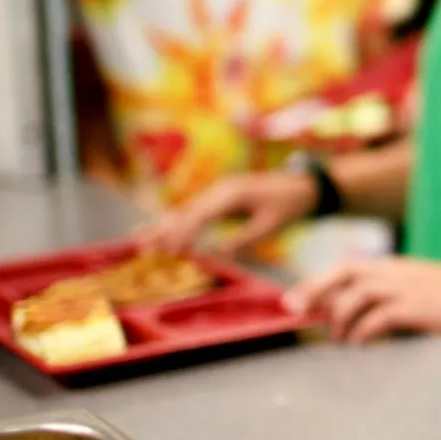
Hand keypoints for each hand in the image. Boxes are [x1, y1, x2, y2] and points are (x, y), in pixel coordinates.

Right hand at [135, 170, 317, 255]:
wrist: (304, 185)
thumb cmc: (290, 205)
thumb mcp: (271, 225)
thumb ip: (246, 238)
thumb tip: (221, 253)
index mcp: (231, 194)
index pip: (200, 216)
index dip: (182, 233)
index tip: (167, 249)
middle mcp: (220, 190)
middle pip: (186, 212)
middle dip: (162, 228)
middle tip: (136, 242)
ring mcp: (219, 192)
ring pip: (187, 211)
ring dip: (165, 226)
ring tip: (139, 238)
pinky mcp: (222, 199)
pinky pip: (196, 212)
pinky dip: (179, 222)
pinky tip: (163, 230)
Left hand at [284, 257, 440, 342]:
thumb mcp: (422, 289)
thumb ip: (394, 296)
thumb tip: (368, 315)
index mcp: (394, 266)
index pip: (346, 269)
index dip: (318, 282)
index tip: (297, 297)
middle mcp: (394, 272)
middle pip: (341, 275)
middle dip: (314, 291)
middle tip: (294, 309)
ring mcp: (403, 288)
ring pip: (354, 297)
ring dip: (339, 318)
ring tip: (337, 338)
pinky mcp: (413, 307)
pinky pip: (376, 318)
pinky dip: (361, 331)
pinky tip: (358, 343)